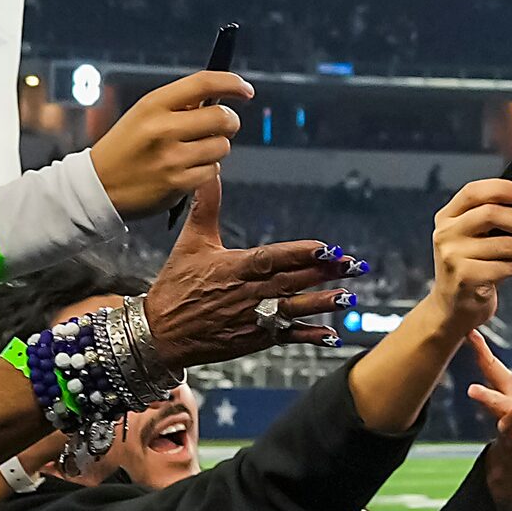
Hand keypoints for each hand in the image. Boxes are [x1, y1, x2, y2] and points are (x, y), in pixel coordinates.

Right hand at [86, 71, 249, 217]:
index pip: (204, 83)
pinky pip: (213, 171)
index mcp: (154, 104)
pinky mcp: (177, 183)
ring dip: (216, 148)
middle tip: (223, 125)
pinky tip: (186, 169)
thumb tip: (220, 99)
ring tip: (195, 151)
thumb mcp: (143, 114)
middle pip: (222, 118)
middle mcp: (163, 128)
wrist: (99, 186)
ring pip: (221, 146)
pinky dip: (206, 170)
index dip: (231, 83)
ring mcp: (171, 157)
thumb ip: (178, 105)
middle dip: (230, 122)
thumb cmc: (125, 147)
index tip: (245, 90)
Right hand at [139, 178, 357, 368]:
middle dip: (324, 273)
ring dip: (322, 302)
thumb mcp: (190, 242)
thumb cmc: (175, 285)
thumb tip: (209, 171)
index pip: (273, 258)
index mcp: (234, 267)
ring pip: (293, 308)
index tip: (327, 248)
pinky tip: (329, 334)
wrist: (159, 333)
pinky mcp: (253, 338)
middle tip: (352, 265)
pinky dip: (308, 335)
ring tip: (347, 297)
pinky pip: (286, 336)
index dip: (301, 254)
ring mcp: (252, 317)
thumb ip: (206, 206)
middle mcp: (247, 293)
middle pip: (292, 281)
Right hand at [426, 179, 511, 334]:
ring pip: (506, 245)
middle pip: (492, 214)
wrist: (451, 308)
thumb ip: (491, 223)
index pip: (474, 192)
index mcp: (448, 217)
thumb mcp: (472, 240)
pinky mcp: (465, 277)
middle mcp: (447, 233)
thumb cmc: (470, 270)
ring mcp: (453, 255)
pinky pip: (508, 267)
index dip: (503, 188)